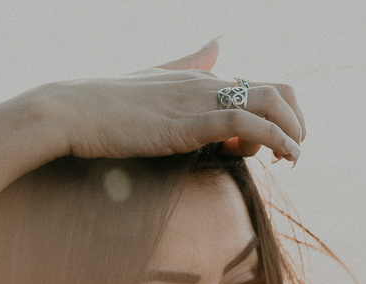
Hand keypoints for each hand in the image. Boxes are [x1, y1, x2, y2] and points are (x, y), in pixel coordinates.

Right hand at [40, 38, 304, 163]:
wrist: (69, 112)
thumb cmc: (103, 106)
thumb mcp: (153, 81)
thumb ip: (189, 64)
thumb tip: (219, 41)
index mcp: (201, 79)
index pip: (263, 87)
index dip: (279, 117)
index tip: (272, 148)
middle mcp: (207, 84)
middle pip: (279, 91)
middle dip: (297, 124)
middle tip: (290, 155)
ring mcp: (199, 101)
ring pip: (270, 104)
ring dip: (292, 134)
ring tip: (292, 160)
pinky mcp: (189, 123)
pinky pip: (245, 121)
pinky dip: (273, 138)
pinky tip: (279, 157)